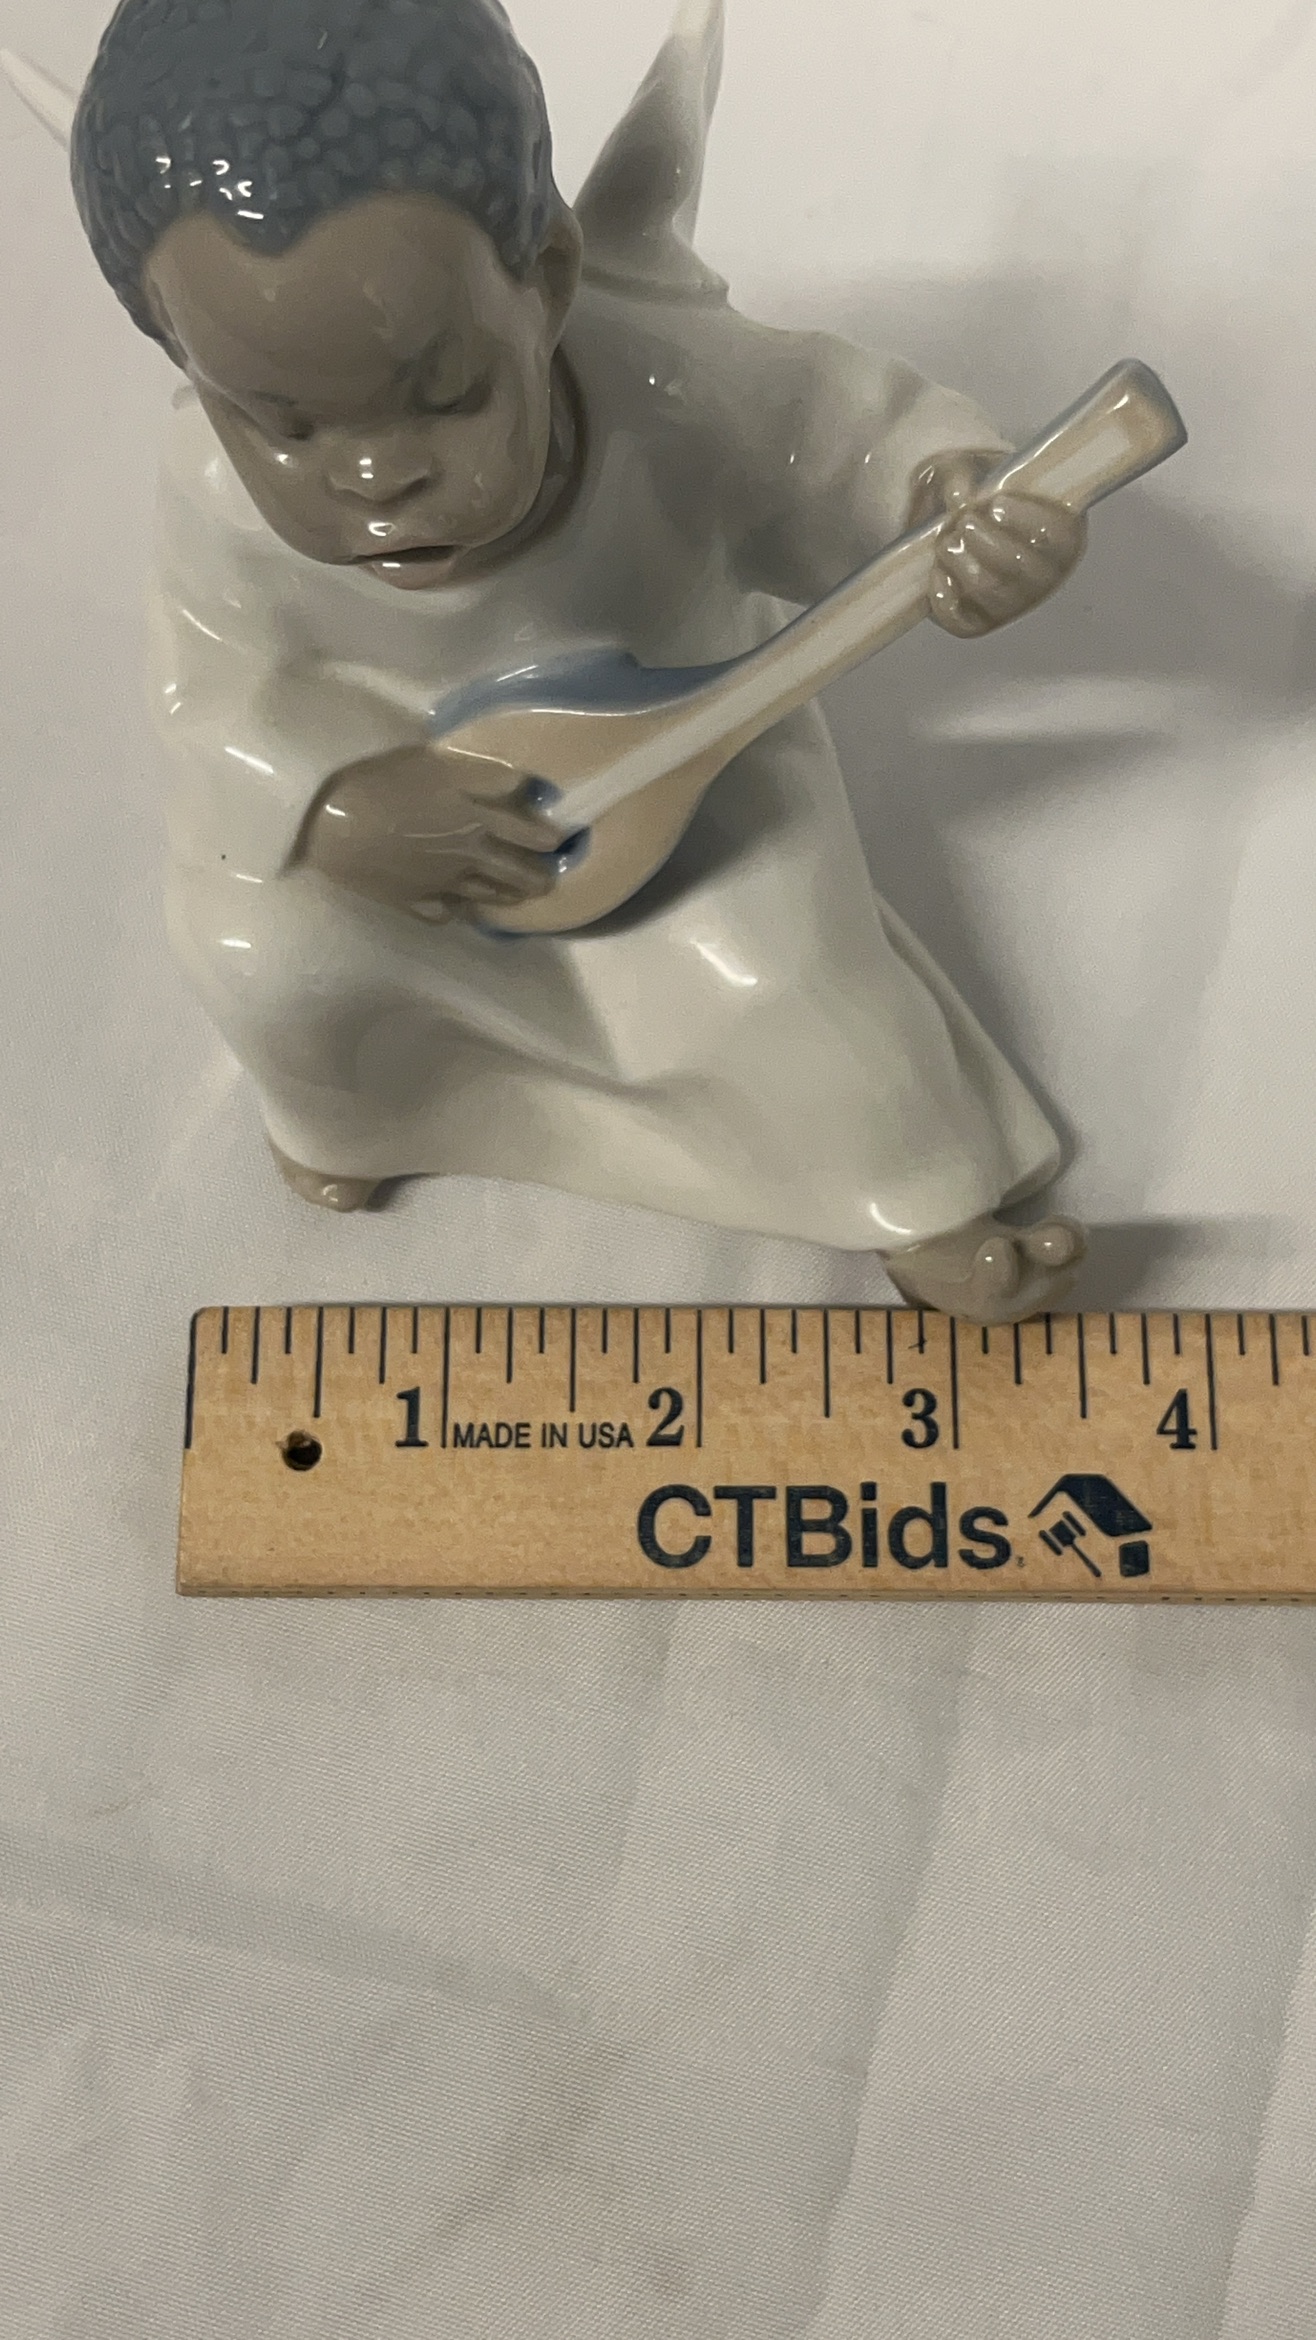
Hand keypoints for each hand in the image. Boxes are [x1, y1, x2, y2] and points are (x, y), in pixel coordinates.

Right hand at [299, 742, 563, 922]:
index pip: (525, 832)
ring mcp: (441, 884)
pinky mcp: (412, 900)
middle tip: (547, 882)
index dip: (545, 836)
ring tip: (516, 898)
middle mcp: (467, 857)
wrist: (331, 823)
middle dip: (535, 878)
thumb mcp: (438, 763)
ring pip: (484, 895)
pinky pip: (443, 912)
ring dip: (504, 896)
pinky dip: (454, 911)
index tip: (557, 839)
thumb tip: (522, 781)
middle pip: (512, 872)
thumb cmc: (384, 781)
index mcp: (476, 820)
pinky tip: (455, 909)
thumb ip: (483, 773)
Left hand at [907, 448, 1087, 638]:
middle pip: (1016, 565)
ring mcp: (1013, 604)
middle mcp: (1044, 576)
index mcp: (1061, 535)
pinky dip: (943, 595)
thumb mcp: (973, 469)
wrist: (957, 526)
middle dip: (983, 540)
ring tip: (947, 541)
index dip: (1024, 520)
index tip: (995, 505)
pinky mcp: (980, 623)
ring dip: (959, 561)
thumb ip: (963, 474)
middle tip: (963, 521)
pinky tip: (937, 570)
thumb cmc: (981, 495)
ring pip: (987, 590)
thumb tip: (958, 497)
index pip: (1053, 535)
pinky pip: (961, 620)